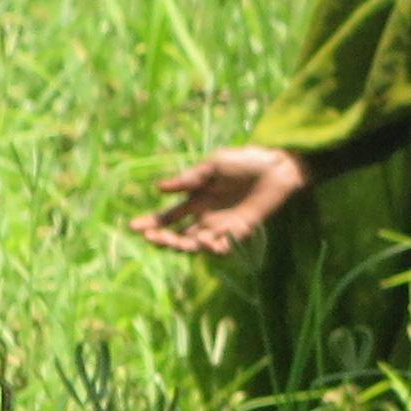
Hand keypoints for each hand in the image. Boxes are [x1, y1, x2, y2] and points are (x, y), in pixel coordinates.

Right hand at [134, 146, 304, 256]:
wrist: (276, 167)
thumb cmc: (244, 161)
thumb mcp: (213, 166)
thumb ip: (189, 179)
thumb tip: (159, 188)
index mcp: (195, 199)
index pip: (168, 216)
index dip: (151, 223)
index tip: (133, 227)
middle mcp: (205, 216)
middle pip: (178, 236)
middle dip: (163, 239)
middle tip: (153, 237)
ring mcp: (221, 226)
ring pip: (196, 245)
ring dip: (185, 245)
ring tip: (179, 240)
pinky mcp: (240, 232)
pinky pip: (223, 247)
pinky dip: (214, 248)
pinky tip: (207, 243)